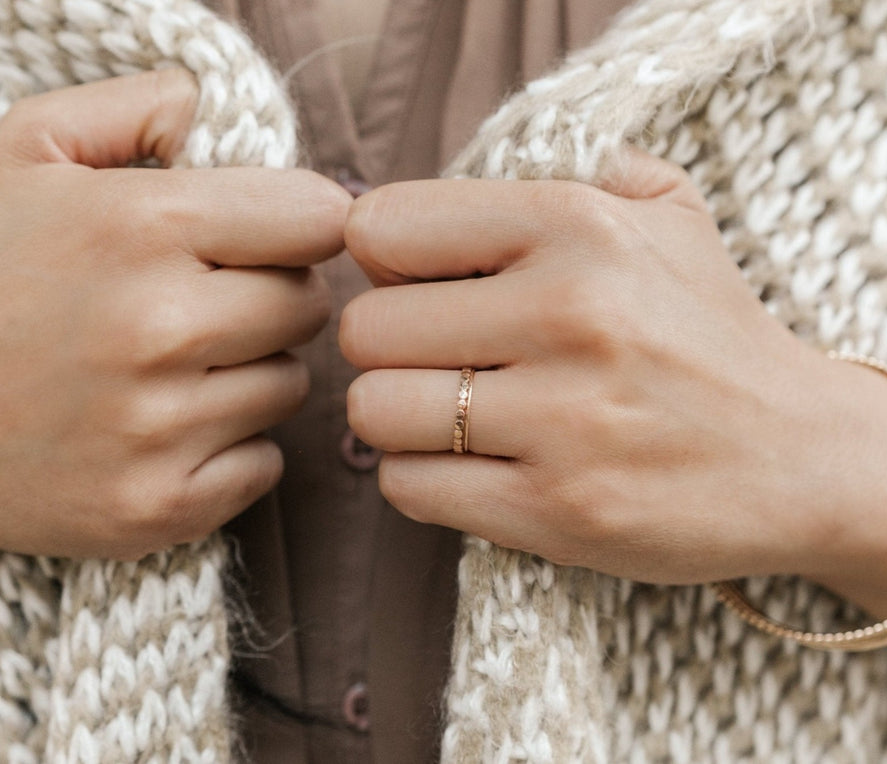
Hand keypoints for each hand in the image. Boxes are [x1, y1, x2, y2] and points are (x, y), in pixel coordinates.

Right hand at [0, 70, 349, 558]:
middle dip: (272, 295)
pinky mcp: (156, 507)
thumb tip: (204, 106)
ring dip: (249, 372)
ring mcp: (157, 428)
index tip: (269, 235)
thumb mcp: (17, 157)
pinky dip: (231, 448)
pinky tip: (164, 429)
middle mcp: (157, 329)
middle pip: (308, 305)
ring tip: (169, 365)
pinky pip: (265, 464)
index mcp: (137, 226)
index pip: (316, 217)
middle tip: (205, 301)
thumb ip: (123, 111)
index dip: (298, 223)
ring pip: (289, 387)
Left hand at [338, 150, 886, 584]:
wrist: (805, 458)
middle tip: (442, 362)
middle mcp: (572, 313)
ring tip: (456, 418)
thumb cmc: (713, 334)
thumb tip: (437, 193)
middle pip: (366, 329)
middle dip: (392, 349)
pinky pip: (410, 488)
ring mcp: (566, 420)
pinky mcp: (560, 512)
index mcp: (581, 224)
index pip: (382, 229)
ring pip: (375, 412)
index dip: (386, 263)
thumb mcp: (668, 215)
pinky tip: (479, 467)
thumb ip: (569, 170)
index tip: (423, 288)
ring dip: (401, 420)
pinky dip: (427, 479)